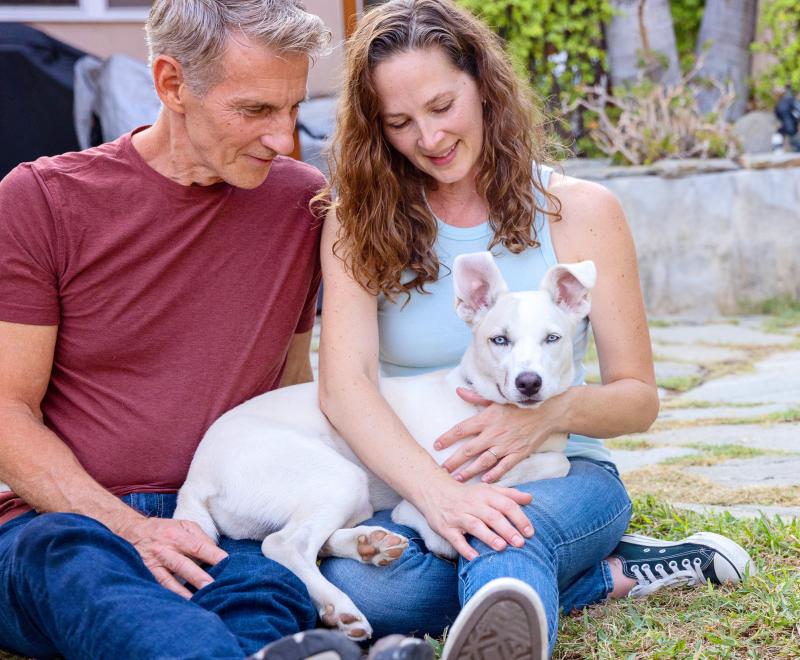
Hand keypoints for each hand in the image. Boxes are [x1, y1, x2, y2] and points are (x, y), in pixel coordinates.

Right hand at [117, 515, 227, 598]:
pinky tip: (178, 604)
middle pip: (182, 564)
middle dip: (197, 576)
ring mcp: (153, 564)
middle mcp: (164, 549)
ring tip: (197, 600)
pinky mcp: (145, 574)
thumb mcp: (183, 525)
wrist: (131, 532)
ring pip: (168, 579)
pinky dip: (168, 595)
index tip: (225, 562)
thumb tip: (216, 552)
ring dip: (182, 591)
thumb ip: (200, 538)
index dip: (212, 554)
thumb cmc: (164, 530)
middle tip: (211, 586)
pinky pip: (157, 586)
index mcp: (177, 535)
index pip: (198, 546)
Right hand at [418, 476, 533, 559]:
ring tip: (502, 547)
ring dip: (488, 537)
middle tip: (520, 543)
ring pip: (475, 526)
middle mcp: (473, 505)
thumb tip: (530, 498)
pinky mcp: (447, 528)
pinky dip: (465, 548)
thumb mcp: (487, 489)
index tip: (530, 532)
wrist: (434, 491)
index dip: (519, 517)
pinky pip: (456, 539)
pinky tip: (475, 557)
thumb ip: (509, 494)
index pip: (505, 504)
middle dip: (507, 529)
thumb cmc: (467, 494)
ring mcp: (459, 516)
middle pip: (492, 516)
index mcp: (485, 495)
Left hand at [436, 387, 556, 482]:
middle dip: (453, 461)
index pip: (461, 429)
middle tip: (442, 470)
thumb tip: (458, 391)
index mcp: (486, 418)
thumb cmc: (520, 403)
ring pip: (483, 461)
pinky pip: (504, 467)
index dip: (447, 438)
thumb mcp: (497, 398)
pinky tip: (484, 481)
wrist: (548, 411)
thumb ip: (476, 397)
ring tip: (458, 479)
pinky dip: (494, 475)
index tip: (436, 445)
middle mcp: (494, 433)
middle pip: (468, 450)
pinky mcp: (519, 453)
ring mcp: (507, 445)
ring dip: (469, 471)